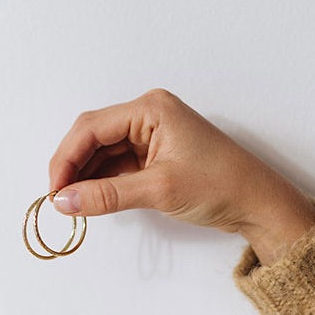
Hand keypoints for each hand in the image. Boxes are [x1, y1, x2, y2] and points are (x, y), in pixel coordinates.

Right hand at [49, 89, 314, 264]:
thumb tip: (63, 201)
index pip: (92, 127)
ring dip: (86, 175)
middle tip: (59, 199)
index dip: (66, 158)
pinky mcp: (155, 154)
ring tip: (71, 203)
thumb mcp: (158, 190)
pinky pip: (117, 164)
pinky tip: (91, 198)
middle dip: (73, 166)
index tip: (54, 190)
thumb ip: (106, 195)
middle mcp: (148, 115)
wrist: (259, 205)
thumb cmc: (221, 186)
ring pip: (103, 151)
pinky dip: (102, 181)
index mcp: (150, 108)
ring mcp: (151, 134)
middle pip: (94, 136)